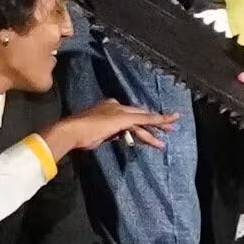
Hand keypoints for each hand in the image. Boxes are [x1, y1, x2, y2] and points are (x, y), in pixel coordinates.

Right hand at [41, 94, 178, 161]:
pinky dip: (155, 121)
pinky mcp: (123, 118)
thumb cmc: (80, 135)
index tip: (151, 128)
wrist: (72, 131)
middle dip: (156, 121)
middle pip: (140, 115)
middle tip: (171, 125)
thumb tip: (112, 136)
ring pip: (143, 119)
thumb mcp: (97, 134)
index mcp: (110, 107)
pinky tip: (164, 125)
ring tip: (170, 132)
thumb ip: (107, 133)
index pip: (130, 115)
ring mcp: (120, 112)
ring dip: (158, 126)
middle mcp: (116, 107)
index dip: (142, 122)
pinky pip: (143, 120)